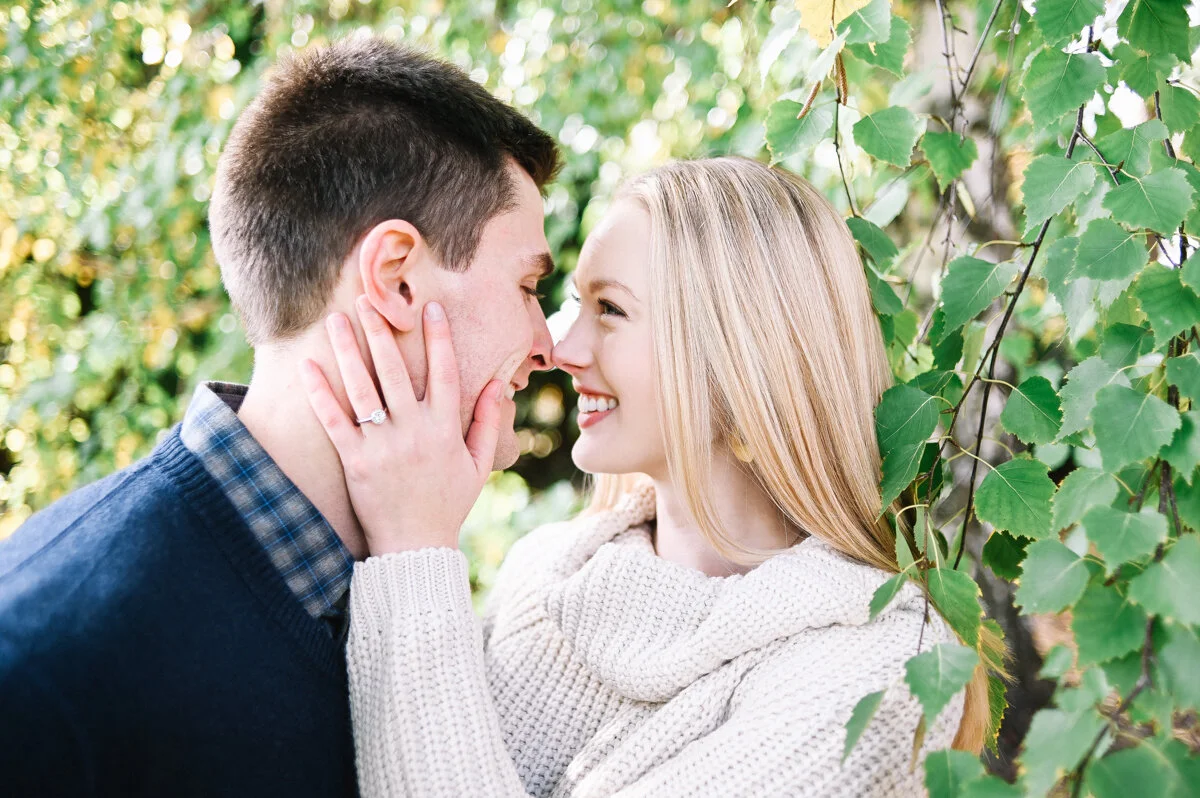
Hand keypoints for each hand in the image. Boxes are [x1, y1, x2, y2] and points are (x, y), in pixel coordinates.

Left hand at [299, 295, 505, 555]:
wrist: (416, 547)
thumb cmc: (449, 505)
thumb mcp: (478, 465)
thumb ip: (488, 422)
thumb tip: (497, 384)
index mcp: (445, 428)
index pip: (444, 372)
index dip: (438, 337)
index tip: (429, 307)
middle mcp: (414, 431)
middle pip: (395, 370)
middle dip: (381, 331)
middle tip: (368, 299)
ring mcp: (382, 445)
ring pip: (362, 387)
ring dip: (348, 350)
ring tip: (336, 319)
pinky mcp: (355, 461)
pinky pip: (334, 420)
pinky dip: (320, 392)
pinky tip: (308, 366)